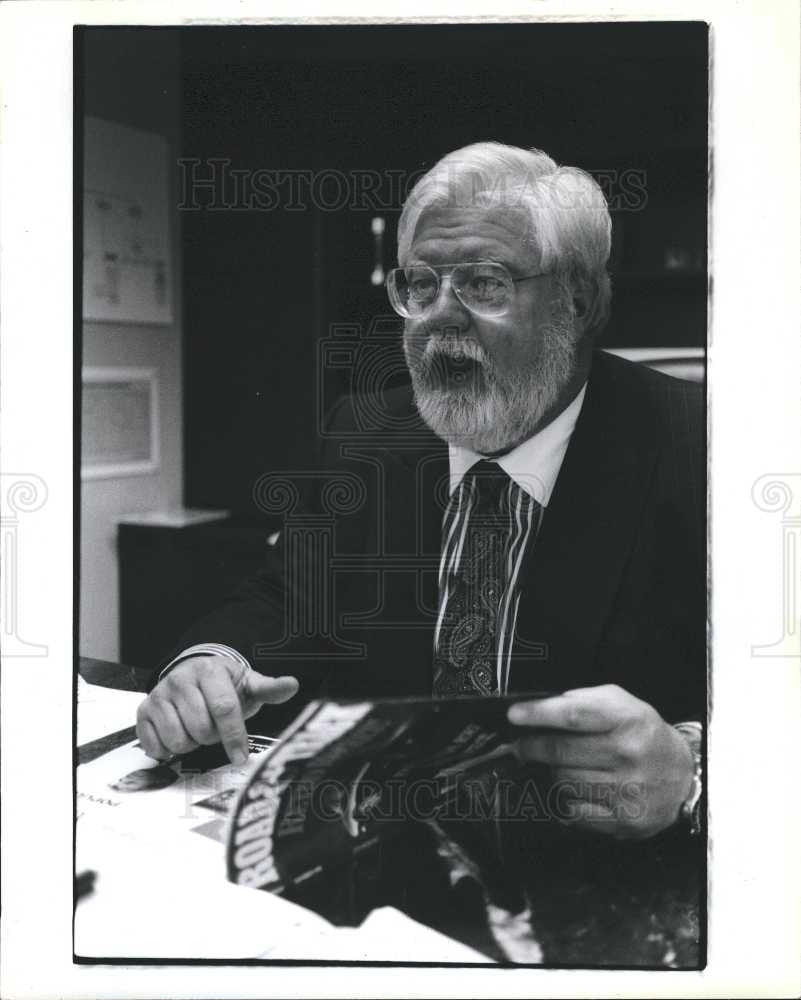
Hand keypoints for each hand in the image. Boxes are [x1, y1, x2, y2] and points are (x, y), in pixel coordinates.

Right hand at [136, 655, 298, 765]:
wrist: (193, 674)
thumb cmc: (225, 685)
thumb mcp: (248, 684)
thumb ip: (270, 688)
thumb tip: (293, 684)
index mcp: (210, 671)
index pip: (224, 709)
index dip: (234, 736)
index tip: (241, 757)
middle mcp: (181, 679)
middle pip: (201, 728)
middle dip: (212, 738)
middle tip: (215, 730)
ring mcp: (159, 695)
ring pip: (178, 739)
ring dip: (191, 744)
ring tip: (197, 731)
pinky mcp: (143, 710)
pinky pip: (154, 745)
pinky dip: (167, 750)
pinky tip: (178, 736)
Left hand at [508, 684, 694, 838]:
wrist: (683, 776)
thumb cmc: (643, 734)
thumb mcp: (621, 704)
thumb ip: (583, 700)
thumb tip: (542, 706)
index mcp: (626, 720)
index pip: (573, 714)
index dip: (538, 714)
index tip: (514, 715)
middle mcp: (628, 755)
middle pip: (561, 751)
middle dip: (531, 747)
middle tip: (520, 744)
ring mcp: (626, 790)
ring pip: (563, 781)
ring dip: (552, 772)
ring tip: (560, 765)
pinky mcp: (623, 820)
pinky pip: (574, 809)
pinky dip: (567, 798)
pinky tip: (576, 787)